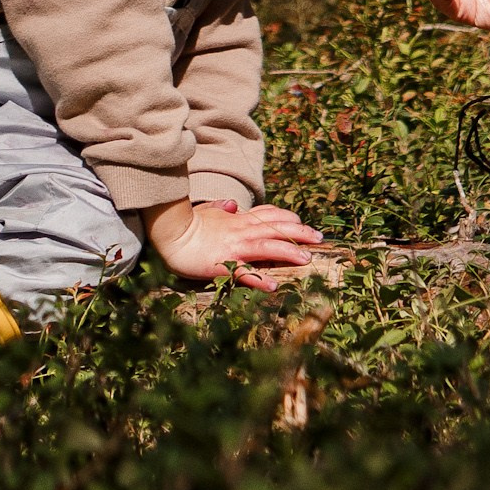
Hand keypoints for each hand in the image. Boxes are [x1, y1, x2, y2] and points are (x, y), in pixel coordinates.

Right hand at [142, 198, 322, 290]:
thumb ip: (221, 209)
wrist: (169, 232)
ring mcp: (233, 246)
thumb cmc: (186, 224)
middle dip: (299, 233)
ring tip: (306, 259)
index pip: (268, 215)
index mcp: (237, 220)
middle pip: (275, 228)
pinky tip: (273, 285)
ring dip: (288, 251)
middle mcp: (240, 230)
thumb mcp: (206, 212)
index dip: (287, 219)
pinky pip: (244, 272)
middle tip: (320, 238)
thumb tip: (232, 204)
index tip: (302, 224)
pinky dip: (259, 278)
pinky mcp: (222, 263)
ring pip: (267, 246)